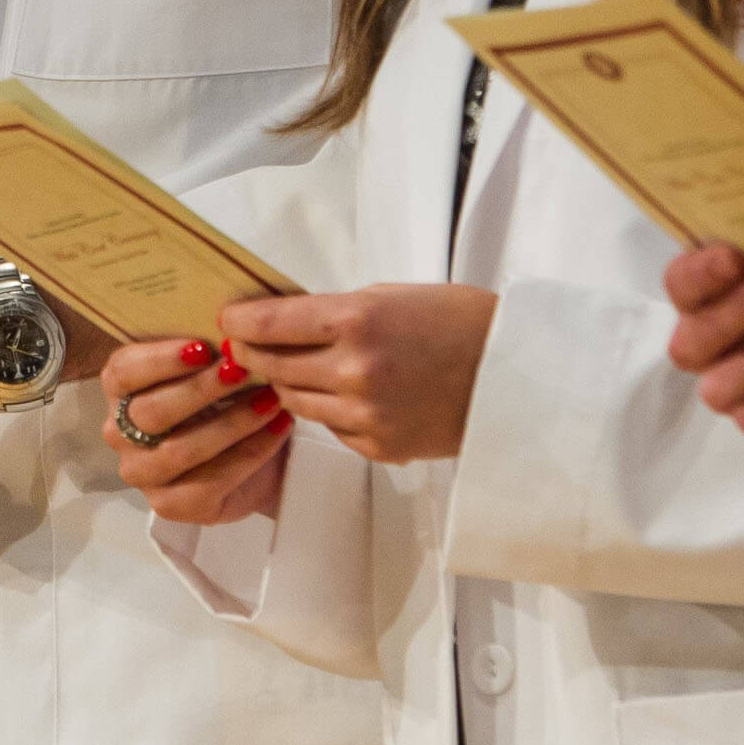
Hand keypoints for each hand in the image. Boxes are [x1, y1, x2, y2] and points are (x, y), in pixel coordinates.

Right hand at [101, 337, 290, 524]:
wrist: (252, 455)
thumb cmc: (222, 401)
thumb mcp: (207, 369)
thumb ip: (204, 348)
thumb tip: (231, 316)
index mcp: (119, 391)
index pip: (123, 372)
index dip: (160, 360)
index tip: (202, 346)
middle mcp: (119, 433)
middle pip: (151, 413)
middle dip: (200, 390)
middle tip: (240, 370)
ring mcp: (142, 473)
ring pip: (180, 450)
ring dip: (231, 423)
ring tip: (270, 401)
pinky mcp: (170, 506)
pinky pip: (208, 483)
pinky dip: (247, 454)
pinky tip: (275, 432)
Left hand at [222, 284, 497, 463]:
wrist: (516, 374)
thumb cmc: (456, 322)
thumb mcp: (387, 296)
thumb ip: (331, 313)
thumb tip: (278, 321)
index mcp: (356, 320)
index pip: (266, 324)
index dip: (237, 322)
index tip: (226, 320)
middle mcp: (355, 370)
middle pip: (270, 366)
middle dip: (252, 353)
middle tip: (243, 345)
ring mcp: (366, 414)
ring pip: (292, 401)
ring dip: (285, 383)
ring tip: (289, 368)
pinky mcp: (380, 448)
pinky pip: (329, 427)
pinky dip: (326, 411)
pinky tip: (341, 394)